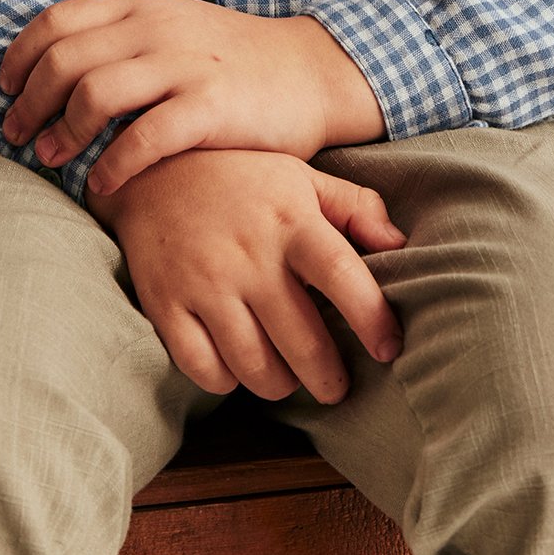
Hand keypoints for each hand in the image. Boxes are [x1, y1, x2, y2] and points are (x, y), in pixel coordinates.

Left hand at [0, 0, 341, 192]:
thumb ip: (120, 41)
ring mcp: (184, 66)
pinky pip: (146, 137)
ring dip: (63, 131)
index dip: (20, 56)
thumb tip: (53, 71)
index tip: (5, 89)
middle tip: (19, 135)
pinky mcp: (212, 107)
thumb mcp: (171, 30)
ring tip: (52, 159)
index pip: (58, 19)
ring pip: (95, 92)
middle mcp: (156, 29)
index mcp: (141, 8)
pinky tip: (103, 184)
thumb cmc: (231, 62)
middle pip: (64, 59)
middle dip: (29, 102)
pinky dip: (113, 164)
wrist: (309, 73)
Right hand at [87, 147, 407, 404]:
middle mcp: (249, 254)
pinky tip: (238, 365)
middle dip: (329, 378)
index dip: (372, 319)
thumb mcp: (300, 177)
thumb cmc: (241, 179)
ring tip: (289, 376)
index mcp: (290, 219)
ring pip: (257, 367)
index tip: (388, 348)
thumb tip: (402, 247)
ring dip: (281, 384)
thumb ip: (355, 206)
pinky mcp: (167, 304)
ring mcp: (205, 282)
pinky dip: (228, 381)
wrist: (151, 169)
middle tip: (335, 385)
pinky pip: (206, 371)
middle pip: (304, 342)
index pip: (343, 275)